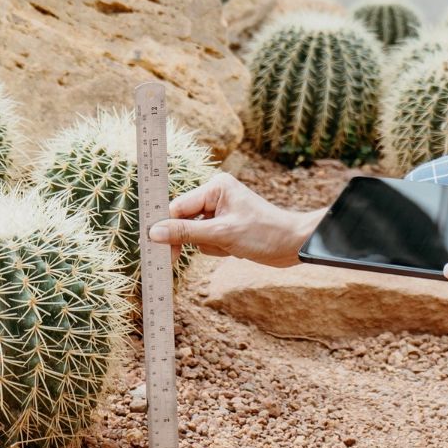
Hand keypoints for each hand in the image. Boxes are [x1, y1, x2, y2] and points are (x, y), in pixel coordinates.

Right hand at [146, 173, 322, 268]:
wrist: (294, 245)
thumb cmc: (264, 233)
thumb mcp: (222, 234)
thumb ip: (186, 233)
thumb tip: (154, 233)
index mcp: (215, 187)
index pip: (178, 207)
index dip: (166, 227)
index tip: (154, 245)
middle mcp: (215, 195)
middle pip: (183, 220)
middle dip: (189, 239)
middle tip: (173, 260)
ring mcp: (219, 211)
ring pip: (194, 233)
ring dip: (208, 245)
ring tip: (229, 246)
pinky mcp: (224, 226)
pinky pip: (206, 241)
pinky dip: (216, 249)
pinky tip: (233, 249)